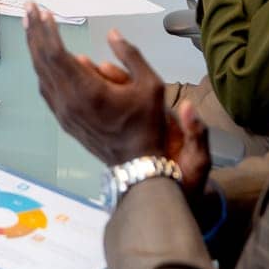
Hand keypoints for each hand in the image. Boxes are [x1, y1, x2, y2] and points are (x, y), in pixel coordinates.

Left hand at [22, 6, 173, 165]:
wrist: (137, 164)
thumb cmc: (147, 124)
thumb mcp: (151, 85)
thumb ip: (131, 55)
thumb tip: (113, 34)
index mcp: (88, 91)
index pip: (57, 54)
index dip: (47, 30)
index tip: (42, 11)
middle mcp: (69, 101)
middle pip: (42, 61)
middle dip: (34, 32)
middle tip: (28, 9)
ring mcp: (63, 112)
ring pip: (40, 75)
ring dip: (34, 48)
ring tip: (31, 26)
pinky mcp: (63, 119)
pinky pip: (45, 89)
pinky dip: (41, 68)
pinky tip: (41, 56)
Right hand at [73, 55, 210, 198]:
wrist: (177, 202)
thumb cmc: (189, 181)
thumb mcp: (198, 159)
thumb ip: (196, 134)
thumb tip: (187, 105)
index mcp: (159, 122)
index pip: (139, 94)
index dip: (122, 78)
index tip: (105, 66)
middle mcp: (141, 124)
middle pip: (119, 97)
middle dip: (100, 81)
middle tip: (80, 66)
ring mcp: (128, 136)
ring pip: (107, 111)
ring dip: (91, 95)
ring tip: (71, 82)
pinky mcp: (117, 150)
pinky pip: (102, 127)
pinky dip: (88, 116)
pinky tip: (71, 107)